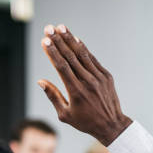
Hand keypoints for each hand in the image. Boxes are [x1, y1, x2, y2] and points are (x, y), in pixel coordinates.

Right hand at [38, 24, 132, 145]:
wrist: (112, 125)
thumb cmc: (85, 122)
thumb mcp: (65, 114)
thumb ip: (53, 96)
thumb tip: (41, 81)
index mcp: (76, 92)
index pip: (61, 67)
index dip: (52, 52)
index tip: (44, 40)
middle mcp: (87, 82)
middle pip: (70, 57)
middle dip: (58, 41)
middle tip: (48, 28)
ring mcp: (98, 78)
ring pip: (82, 55)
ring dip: (70, 40)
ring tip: (60, 27)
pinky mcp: (106, 76)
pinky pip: (92, 59)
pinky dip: (83, 49)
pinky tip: (75, 39)